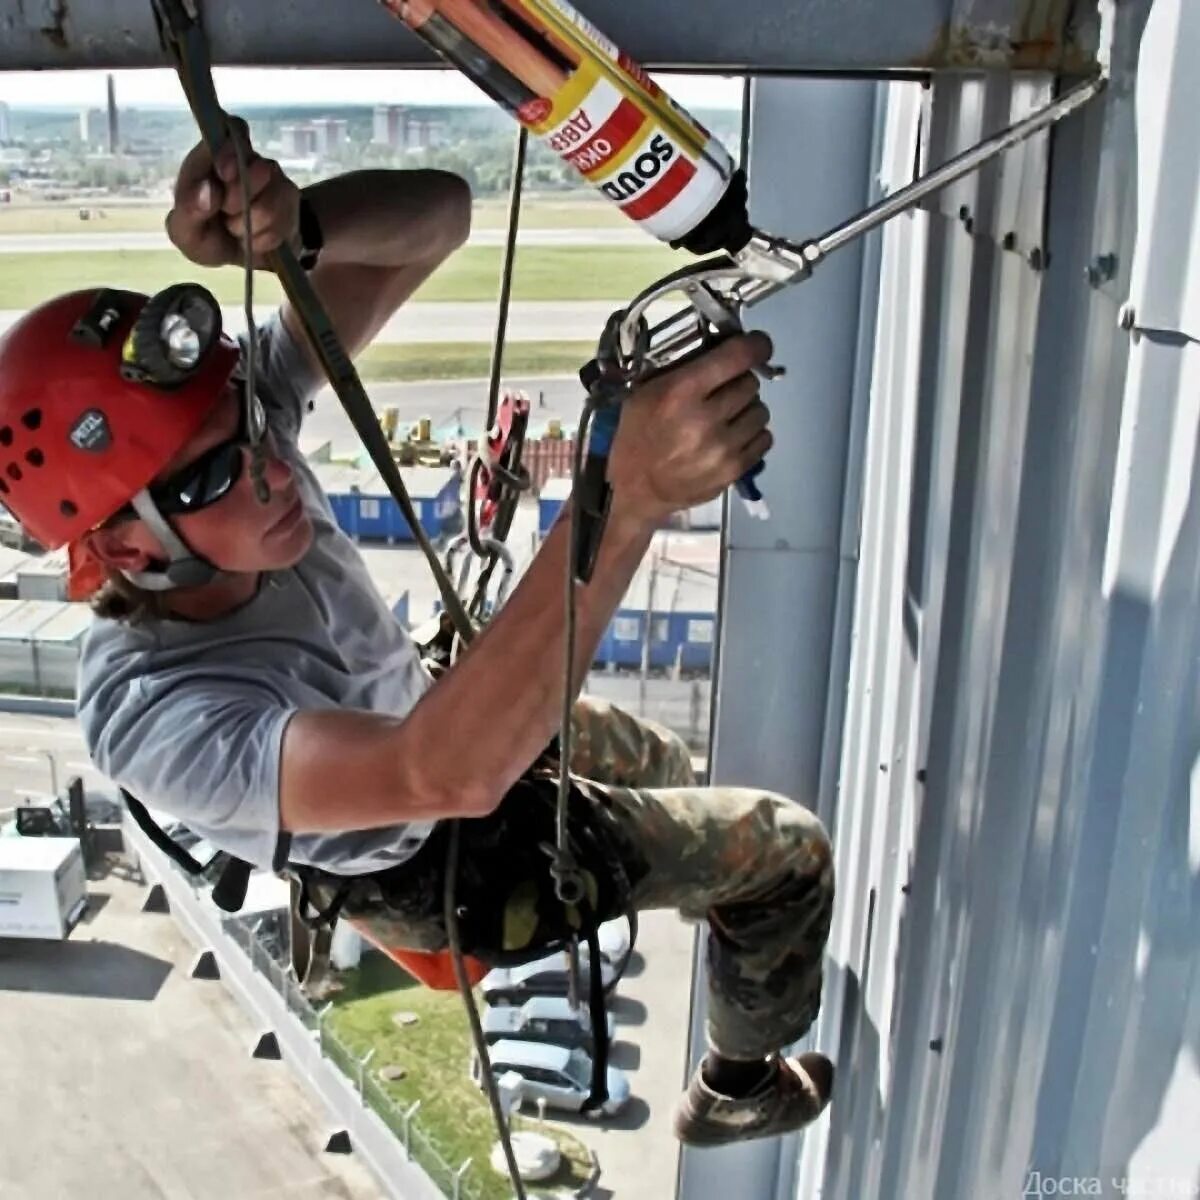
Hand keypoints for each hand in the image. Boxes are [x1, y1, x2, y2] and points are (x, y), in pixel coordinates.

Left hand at [166, 118, 300, 269]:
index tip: (225, 175)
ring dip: (252, 226)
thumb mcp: (186, 232)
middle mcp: (250, 160)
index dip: (232, 151)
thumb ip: (189, 210)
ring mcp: (276, 181)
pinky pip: (284, 224)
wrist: (242, 258)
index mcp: (216, 155)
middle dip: (240, 201)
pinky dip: (266, 239)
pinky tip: (256, 239)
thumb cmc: (208, 236)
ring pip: (272, 203)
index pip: (233, 130)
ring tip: (239, 230)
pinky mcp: (292, 205)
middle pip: (259, 167)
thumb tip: (209, 191)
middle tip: (227, 214)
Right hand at [606, 332, 774, 523]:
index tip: (758, 345)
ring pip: (761, 411)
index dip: (755, 345)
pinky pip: (764, 439)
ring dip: (747, 410)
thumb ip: (684, 368)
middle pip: (750, 383)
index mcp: (680, 392)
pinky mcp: (734, 470)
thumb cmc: (638, 434)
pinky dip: (752, 435)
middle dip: (739, 383)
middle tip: (722, 393)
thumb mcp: (645, 391)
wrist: (636, 489)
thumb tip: (723, 347)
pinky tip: (732, 438)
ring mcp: (723, 448)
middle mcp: (705, 418)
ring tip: (726, 418)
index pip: (737, 356)